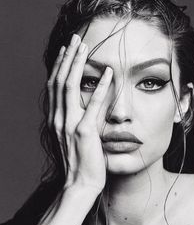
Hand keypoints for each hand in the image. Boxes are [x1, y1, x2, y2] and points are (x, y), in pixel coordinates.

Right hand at [47, 34, 112, 196]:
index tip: (66, 52)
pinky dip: (100, 88)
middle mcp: (58, 119)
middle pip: (59, 81)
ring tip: (85, 47)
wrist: (79, 184)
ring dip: (77, 65)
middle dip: (66, 58)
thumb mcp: (72, 138)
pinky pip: (92, 105)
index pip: (54, 87)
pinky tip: (108, 73)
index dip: (60, 67)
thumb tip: (84, 104)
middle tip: (75, 40)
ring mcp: (69, 125)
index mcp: (55, 120)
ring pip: (69, 87)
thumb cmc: (80, 162)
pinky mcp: (84, 132)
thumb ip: (76, 120)